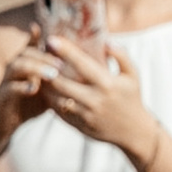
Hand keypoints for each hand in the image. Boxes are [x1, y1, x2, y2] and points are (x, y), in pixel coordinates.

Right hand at [0, 31, 52, 164]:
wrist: (5, 124)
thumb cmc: (28, 104)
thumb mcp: (46, 89)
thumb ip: (57, 78)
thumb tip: (81, 70)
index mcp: (24, 64)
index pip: (32, 46)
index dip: (40, 37)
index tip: (55, 35)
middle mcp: (13, 69)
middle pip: (26, 53)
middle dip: (45, 56)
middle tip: (62, 64)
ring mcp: (6, 81)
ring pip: (17, 66)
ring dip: (35, 68)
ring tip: (52, 75)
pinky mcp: (1, 97)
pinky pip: (9, 88)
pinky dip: (22, 87)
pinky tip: (34, 89)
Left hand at [31, 26, 153, 162]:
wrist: (133, 132)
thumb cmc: (131, 98)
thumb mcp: (132, 75)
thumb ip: (121, 56)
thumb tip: (106, 40)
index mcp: (107, 84)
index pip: (82, 64)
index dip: (65, 51)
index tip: (51, 40)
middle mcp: (94, 100)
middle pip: (61, 83)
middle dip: (47, 68)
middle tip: (39, 56)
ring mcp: (85, 114)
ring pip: (55, 98)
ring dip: (44, 85)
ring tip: (38, 71)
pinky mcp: (78, 125)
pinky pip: (58, 111)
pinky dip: (49, 99)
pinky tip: (44, 88)